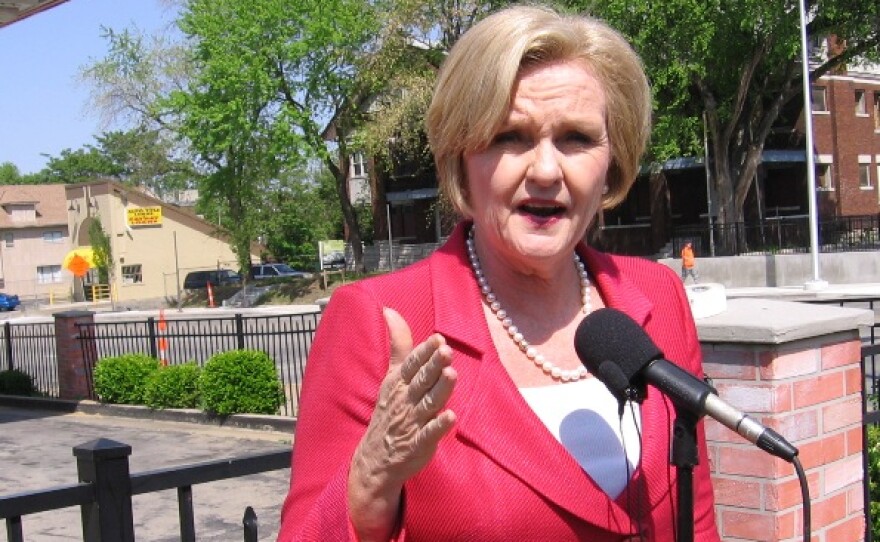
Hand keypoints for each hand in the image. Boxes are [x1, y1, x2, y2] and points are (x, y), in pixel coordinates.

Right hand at [347, 308, 456, 540]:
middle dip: (433, 365)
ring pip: (429, 403)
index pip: (411, 364)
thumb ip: (399, 345)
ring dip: (440, 389)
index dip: (424, 352)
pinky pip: (429, 434)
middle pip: (421, 380)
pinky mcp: (419, 444)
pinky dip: (439, 426)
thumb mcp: (391, 376)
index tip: (438, 339)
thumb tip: (390, 310)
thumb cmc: (390, 409)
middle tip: (447, 351)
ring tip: (452, 374)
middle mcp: (405, 400)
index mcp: (398, 382)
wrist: (375, 457)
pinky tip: (451, 416)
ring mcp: (412, 422)